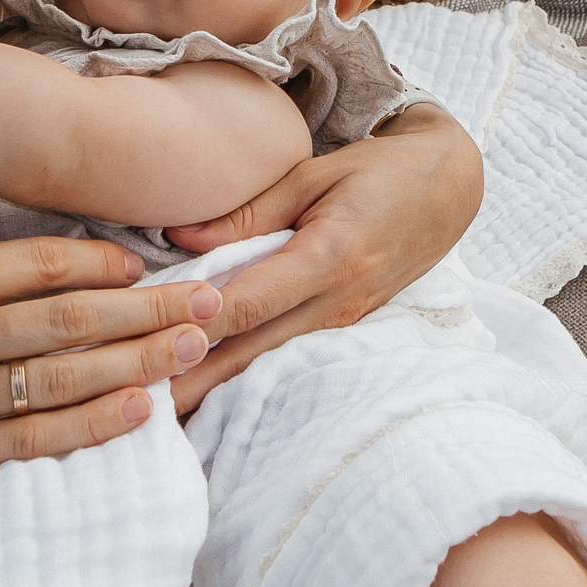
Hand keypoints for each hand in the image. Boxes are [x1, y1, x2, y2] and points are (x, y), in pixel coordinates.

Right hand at [0, 116, 221, 492]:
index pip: (34, 266)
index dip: (98, 261)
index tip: (144, 259)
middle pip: (66, 323)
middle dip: (145, 311)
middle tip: (210, 302)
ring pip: (60, 383)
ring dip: (135, 366)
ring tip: (193, 351)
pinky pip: (29, 444)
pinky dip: (88, 429)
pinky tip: (138, 412)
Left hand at [161, 104, 480, 413]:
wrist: (447, 191)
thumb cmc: (376, 173)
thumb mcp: (312, 176)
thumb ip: (247, 212)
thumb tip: (179, 240)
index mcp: (331, 256)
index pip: (252, 301)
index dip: (199, 324)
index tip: (148, 341)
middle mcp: (340, 302)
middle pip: (253, 351)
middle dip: (194, 380)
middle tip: (138, 405)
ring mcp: (345, 325)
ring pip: (268, 366)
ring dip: (214, 390)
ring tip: (159, 413)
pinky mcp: (344, 333)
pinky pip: (286, 361)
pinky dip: (244, 379)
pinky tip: (206, 397)